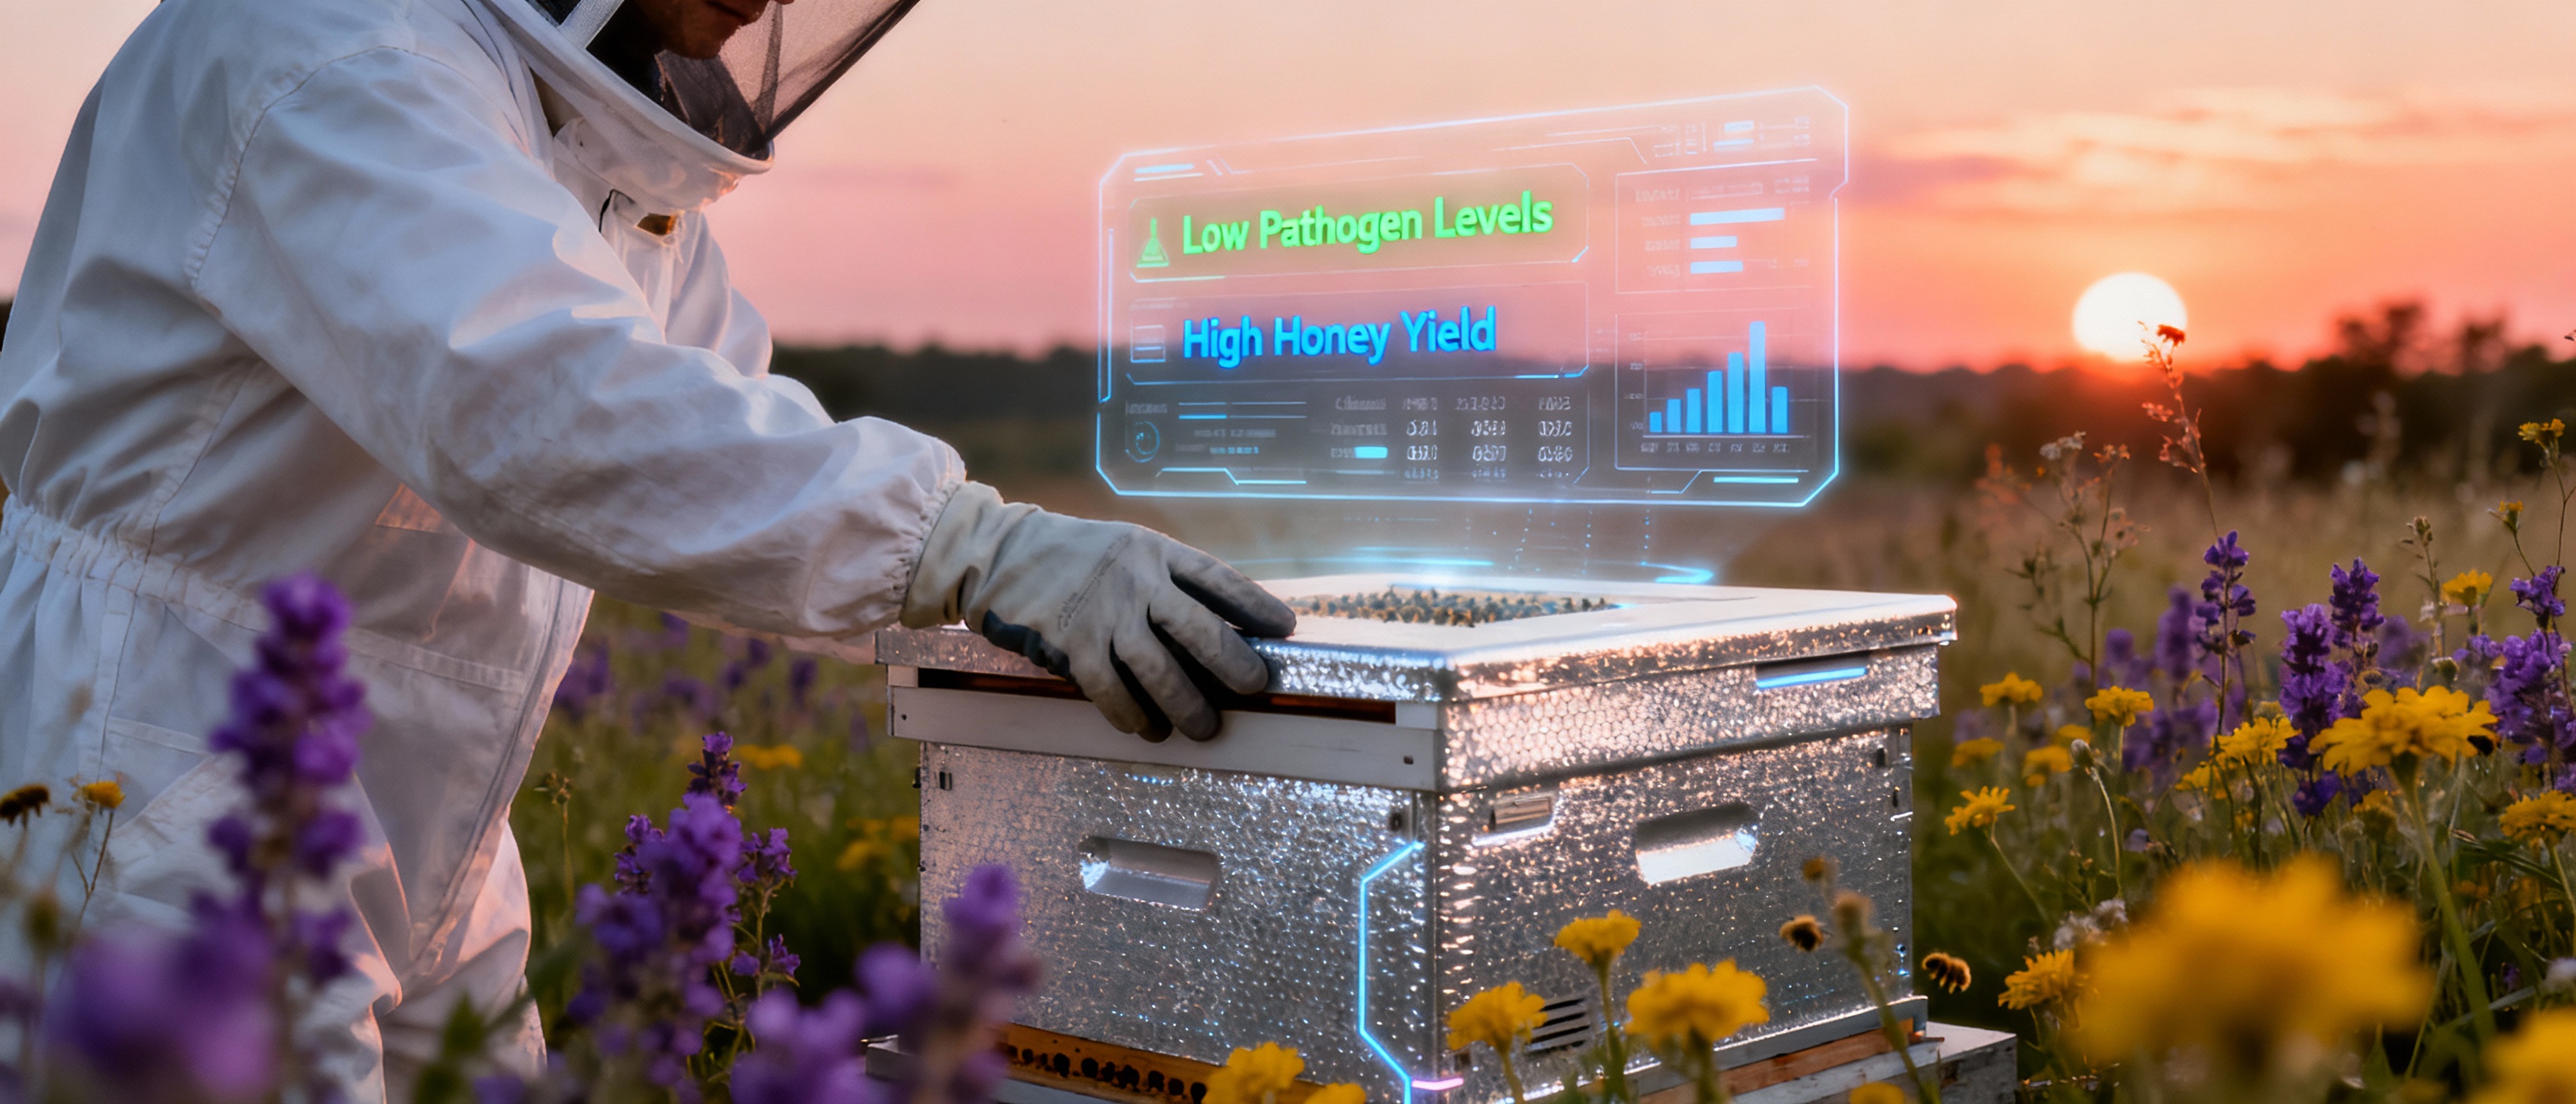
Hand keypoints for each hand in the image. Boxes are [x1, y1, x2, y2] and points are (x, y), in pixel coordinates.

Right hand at [902, 483, 1295, 739]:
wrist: (1000, 553)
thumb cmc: (1073, 556)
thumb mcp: (1127, 548)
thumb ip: (1165, 580)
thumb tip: (1219, 626)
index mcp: (1155, 551)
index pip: (1217, 579)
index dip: (1256, 605)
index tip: (1287, 628)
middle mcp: (1135, 580)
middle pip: (1198, 628)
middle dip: (1233, 663)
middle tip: (1256, 688)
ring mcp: (1103, 613)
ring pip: (1159, 668)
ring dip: (1186, 703)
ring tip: (1205, 727)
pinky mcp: (1071, 643)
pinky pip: (1111, 690)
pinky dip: (1131, 714)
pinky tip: (1146, 729)